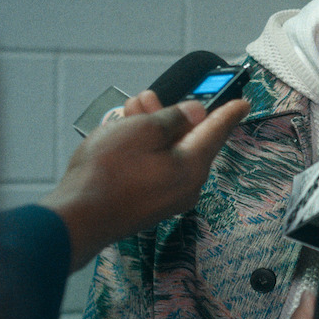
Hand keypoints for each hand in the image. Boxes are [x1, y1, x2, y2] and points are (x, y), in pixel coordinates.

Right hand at [40, 89, 248, 269]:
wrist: (76, 218)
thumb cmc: (105, 174)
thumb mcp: (143, 130)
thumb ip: (174, 119)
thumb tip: (196, 114)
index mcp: (192, 166)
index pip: (217, 132)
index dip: (228, 113)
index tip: (242, 104)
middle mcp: (187, 186)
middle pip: (189, 140)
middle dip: (170, 115)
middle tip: (148, 99)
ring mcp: (168, 199)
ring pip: (169, 153)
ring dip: (151, 130)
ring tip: (128, 113)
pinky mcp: (149, 204)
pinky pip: (156, 169)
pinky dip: (144, 151)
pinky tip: (123, 139)